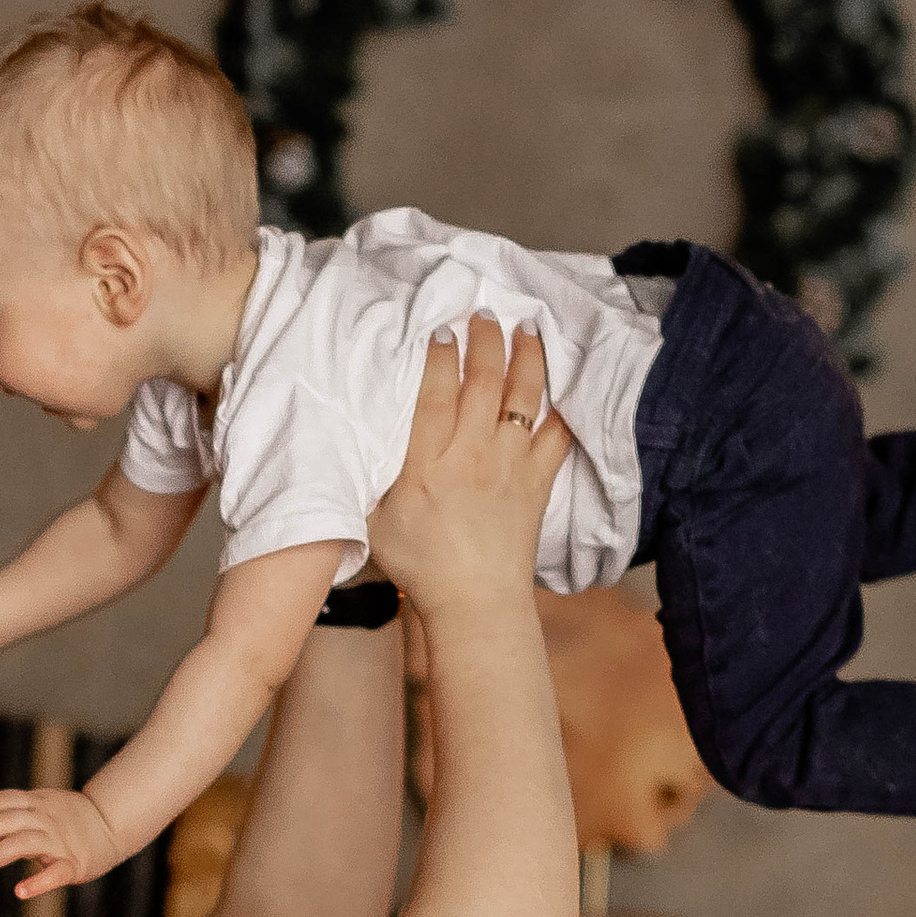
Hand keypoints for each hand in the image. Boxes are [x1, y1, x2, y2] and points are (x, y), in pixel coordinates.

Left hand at [0, 780, 122, 899]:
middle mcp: (46, 819)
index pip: (1, 801)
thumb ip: (3, 813)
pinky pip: (56, 872)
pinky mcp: (75, 862)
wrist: (113, 823)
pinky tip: (20, 892)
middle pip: (7, 820)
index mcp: (36, 803)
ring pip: (25, 842)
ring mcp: (61, 840)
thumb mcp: (38, 806)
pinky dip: (38, 882)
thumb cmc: (68, 818)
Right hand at [366, 321, 570, 617]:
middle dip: (486, 338)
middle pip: (483, 380)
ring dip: (527, 357)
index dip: (439, 353)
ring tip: (527, 328)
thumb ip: (368, 471)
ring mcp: (510, 466)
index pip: (435, 390)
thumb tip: (352, 433)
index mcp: (426, 461)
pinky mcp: (537, 483)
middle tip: (485, 312)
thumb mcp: (373, 518)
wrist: (474, 604)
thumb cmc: (419, 565)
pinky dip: (561, 407)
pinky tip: (563, 386)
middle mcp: (472, 455)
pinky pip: (556, 435)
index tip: (441, 327)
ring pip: (523, 397)